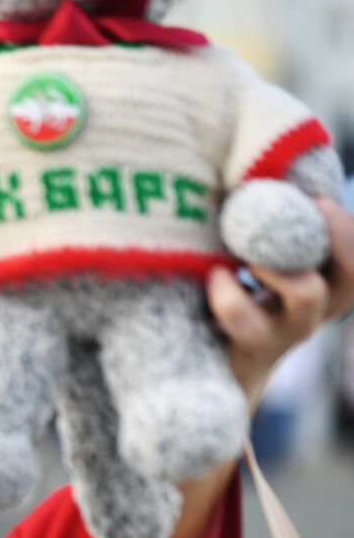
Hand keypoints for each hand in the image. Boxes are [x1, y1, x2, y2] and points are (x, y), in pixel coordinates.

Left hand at [206, 197, 353, 411]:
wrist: (199, 372)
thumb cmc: (222, 294)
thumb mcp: (248, 259)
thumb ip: (261, 225)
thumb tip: (252, 165)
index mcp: (320, 282)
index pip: (352, 257)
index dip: (343, 227)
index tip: (315, 198)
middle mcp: (313, 309)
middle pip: (353, 273)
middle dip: (337, 235)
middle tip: (311, 206)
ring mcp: (286, 331)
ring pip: (307, 297)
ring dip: (280, 264)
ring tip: (245, 254)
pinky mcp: (251, 349)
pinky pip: (249, 323)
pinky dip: (231, 296)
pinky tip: (214, 276)